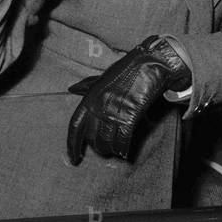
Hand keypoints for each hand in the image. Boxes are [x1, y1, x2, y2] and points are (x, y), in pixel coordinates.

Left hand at [66, 36, 191, 164]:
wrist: (149, 64)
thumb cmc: (127, 69)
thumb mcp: (103, 76)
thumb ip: (87, 85)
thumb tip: (71, 88)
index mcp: (90, 97)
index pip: (76, 126)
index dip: (72, 145)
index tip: (73, 158)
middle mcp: (99, 106)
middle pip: (91, 137)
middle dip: (97, 146)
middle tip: (104, 149)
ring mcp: (114, 111)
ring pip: (107, 141)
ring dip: (110, 149)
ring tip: (115, 150)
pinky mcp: (130, 116)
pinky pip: (123, 139)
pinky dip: (123, 148)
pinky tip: (124, 150)